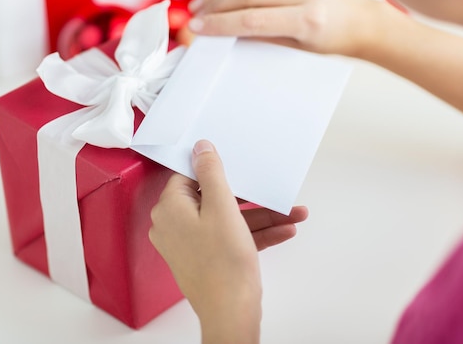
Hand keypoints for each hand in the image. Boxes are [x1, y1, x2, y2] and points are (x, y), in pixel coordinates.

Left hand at [149, 140, 307, 342]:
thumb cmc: (223, 264)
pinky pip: (231, 237)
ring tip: (292, 213)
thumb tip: (200, 147)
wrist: (231, 313)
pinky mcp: (206, 258)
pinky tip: (284, 230)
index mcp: (170, 208)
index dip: (215, 169)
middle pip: (214, 198)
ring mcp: (190, 244)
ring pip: (228, 220)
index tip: (236, 163)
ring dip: (261, 216)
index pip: (190, 176)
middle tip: (270, 189)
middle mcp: (175, 225)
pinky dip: (255, 234)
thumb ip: (212, 173)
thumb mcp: (222, 207)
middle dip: (251, 197)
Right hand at [187, 0, 384, 57]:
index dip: (220, 24)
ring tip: (202, 3)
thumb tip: (222, 30)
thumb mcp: (297, 48)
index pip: (253, 20)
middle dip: (214, 4)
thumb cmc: (332, 39)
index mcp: (310, 19)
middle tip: (195, 15)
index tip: (198, 28)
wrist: (361, 20)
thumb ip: (260, 36)